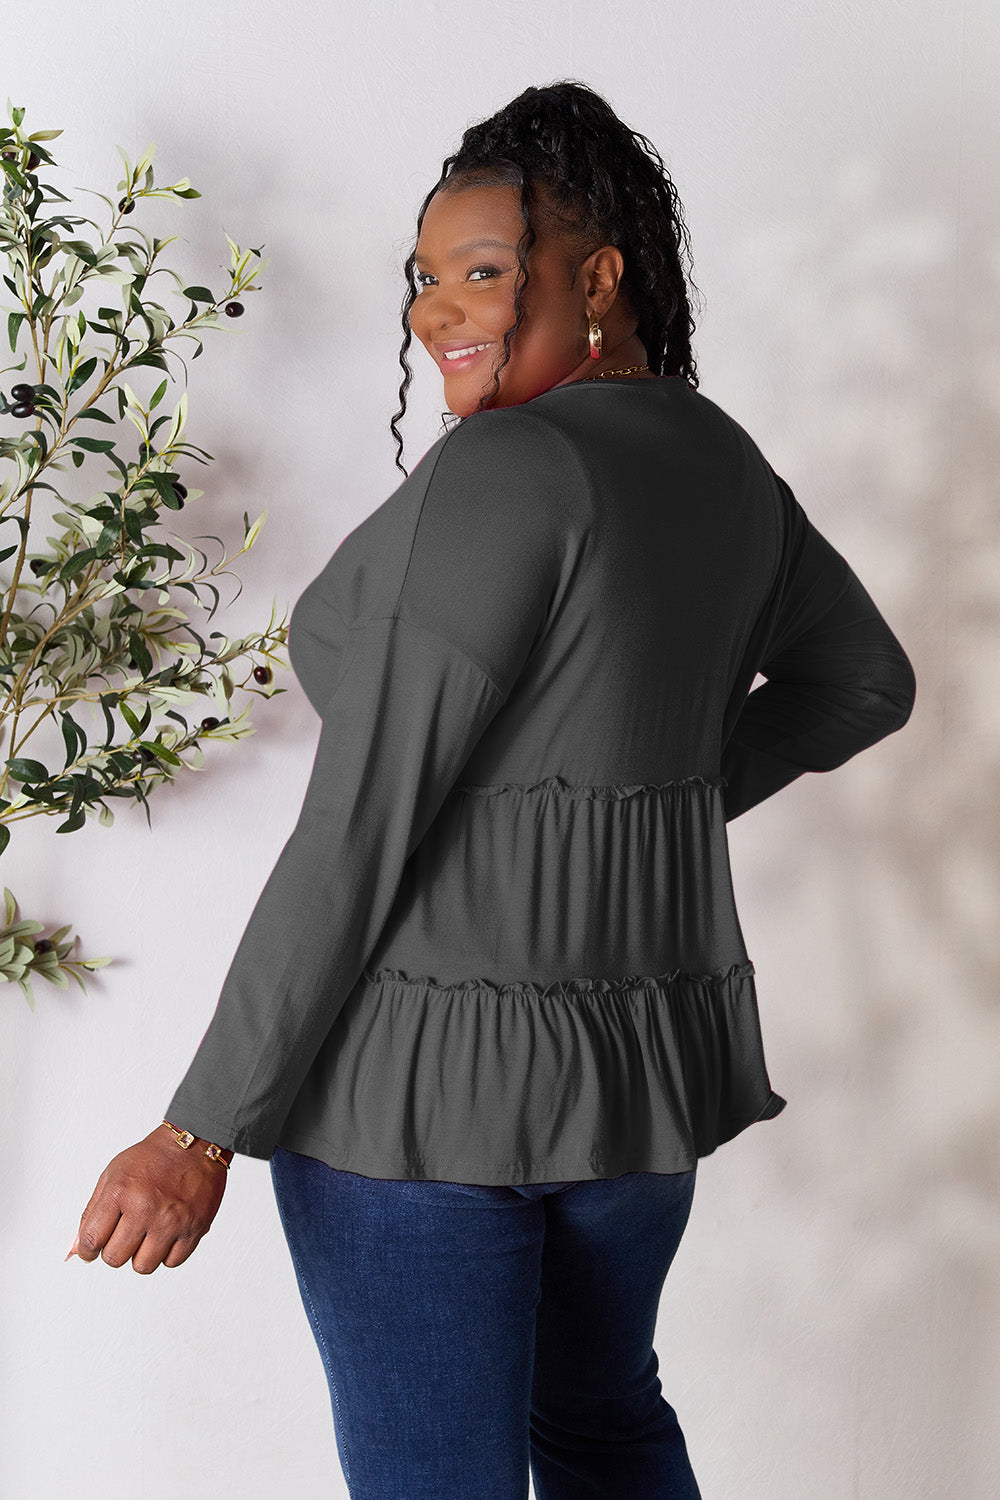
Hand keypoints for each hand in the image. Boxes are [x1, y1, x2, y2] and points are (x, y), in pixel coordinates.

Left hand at [66, 1124, 230, 1272]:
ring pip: (143, 1266)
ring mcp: (171, 1221)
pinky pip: (172, 1262)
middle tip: (122, 1235)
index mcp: (121, 1192)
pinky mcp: (194, 1229)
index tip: (91, 1249)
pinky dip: (166, 1253)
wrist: (194, 1145)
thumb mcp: (112, 1175)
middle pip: (114, 1258)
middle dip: (114, 1250)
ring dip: (140, 1255)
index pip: (91, 1240)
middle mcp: (145, 1208)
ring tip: (145, 1236)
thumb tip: (76, 1249)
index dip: (87, 1250)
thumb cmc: (153, 1158)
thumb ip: (91, 1213)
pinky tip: (165, 1235)